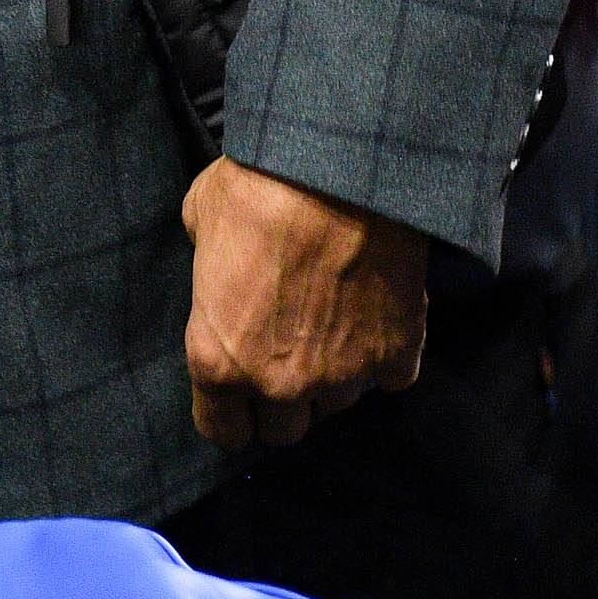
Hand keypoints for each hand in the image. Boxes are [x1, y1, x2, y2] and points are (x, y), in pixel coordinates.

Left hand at [181, 153, 426, 450]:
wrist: (334, 168)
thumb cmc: (255, 186)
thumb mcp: (201, 220)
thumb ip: (208, 265)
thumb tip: (220, 265)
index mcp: (218, 358)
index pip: (222, 430)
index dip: (228, 413)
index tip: (236, 396)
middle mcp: (279, 382)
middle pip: (283, 430)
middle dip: (282, 400)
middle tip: (285, 353)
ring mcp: (342, 375)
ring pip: (337, 403)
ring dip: (331, 374)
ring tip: (332, 322)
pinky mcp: (396, 355)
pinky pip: (390, 377)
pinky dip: (384, 354)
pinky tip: (375, 317)